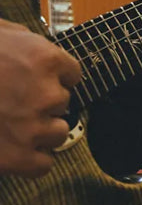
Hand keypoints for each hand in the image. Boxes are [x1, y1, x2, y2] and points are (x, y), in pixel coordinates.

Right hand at [0, 19, 82, 177]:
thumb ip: (22, 40)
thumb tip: (31, 47)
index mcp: (43, 59)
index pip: (72, 73)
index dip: (50, 77)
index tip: (31, 79)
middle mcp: (45, 94)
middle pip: (63, 103)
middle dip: (40, 102)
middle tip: (9, 100)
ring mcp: (32, 127)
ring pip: (57, 133)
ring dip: (39, 130)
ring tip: (7, 123)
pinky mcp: (15, 156)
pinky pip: (42, 164)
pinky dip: (30, 160)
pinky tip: (11, 148)